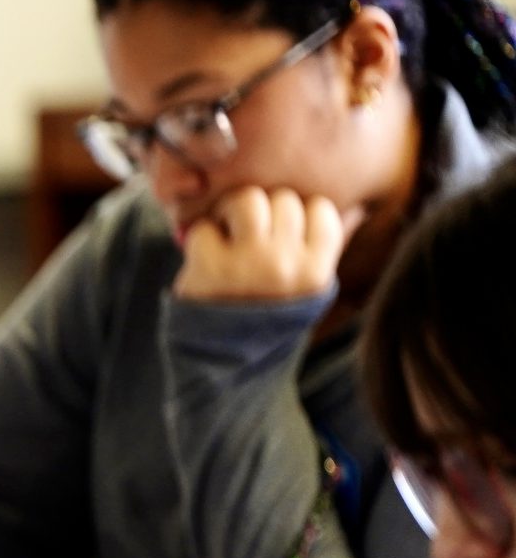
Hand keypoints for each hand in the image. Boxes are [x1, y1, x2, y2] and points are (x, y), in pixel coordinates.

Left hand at [174, 186, 353, 303]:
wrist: (221, 358)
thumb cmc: (266, 314)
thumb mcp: (305, 291)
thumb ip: (324, 250)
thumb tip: (357, 210)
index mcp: (316, 272)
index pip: (320, 208)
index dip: (299, 214)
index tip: (282, 232)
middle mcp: (286, 266)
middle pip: (283, 199)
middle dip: (264, 210)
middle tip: (249, 233)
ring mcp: (249, 265)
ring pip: (248, 200)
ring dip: (232, 210)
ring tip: (227, 230)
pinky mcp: (210, 268)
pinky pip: (205, 227)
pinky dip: (200, 237)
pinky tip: (204, 256)